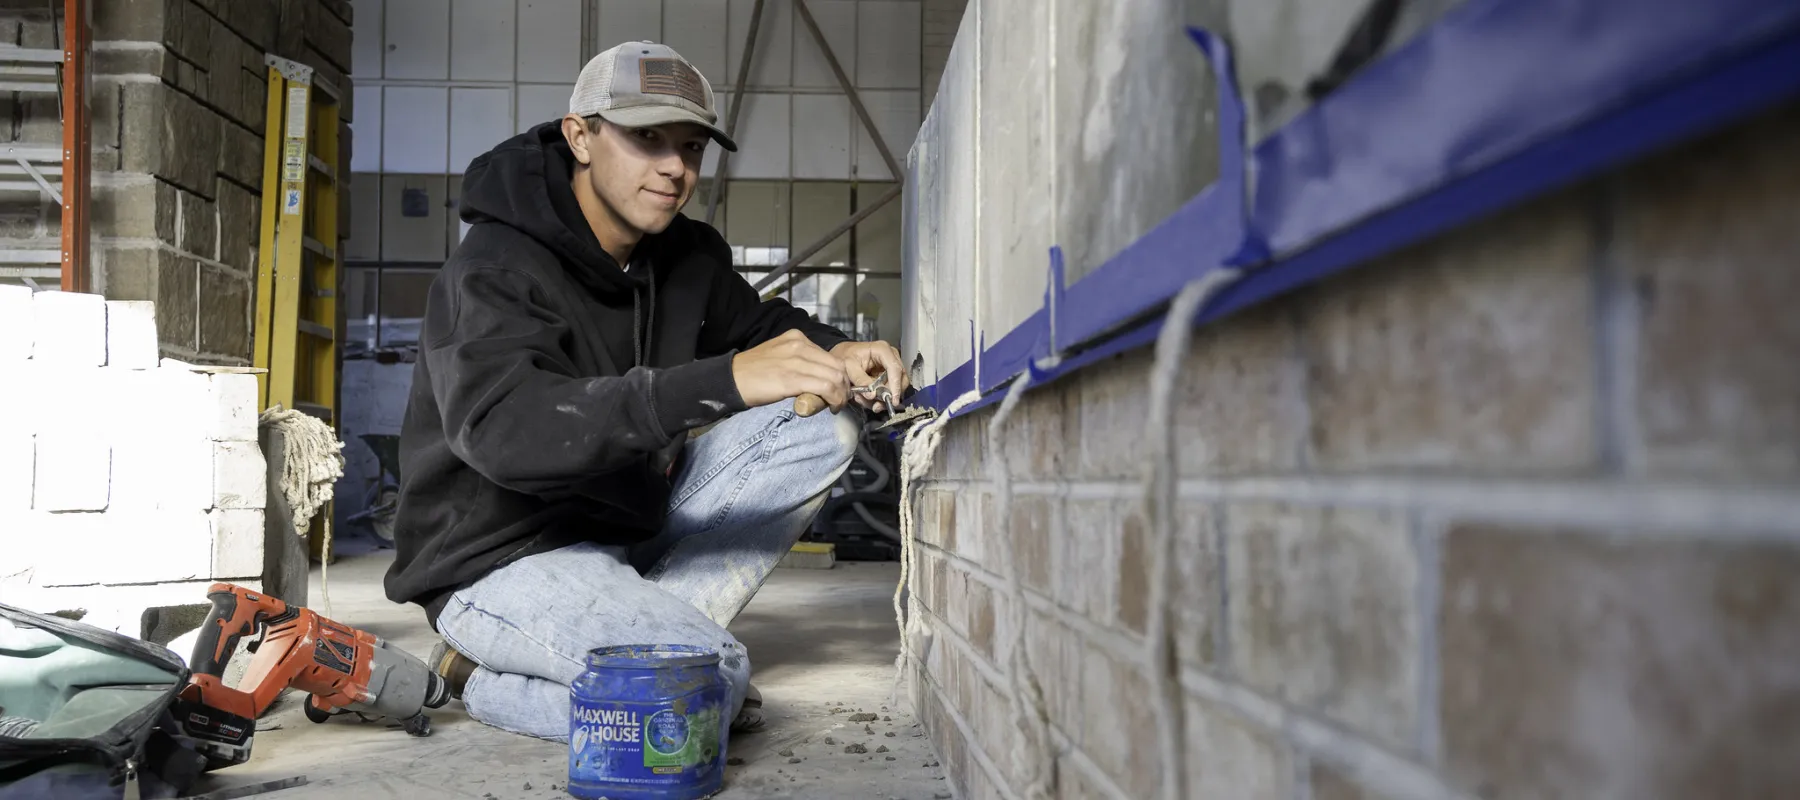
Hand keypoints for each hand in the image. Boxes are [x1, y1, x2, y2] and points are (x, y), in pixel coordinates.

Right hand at [731, 330, 850, 410]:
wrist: (730, 379)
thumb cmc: (753, 372)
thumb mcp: (780, 356)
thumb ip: (801, 360)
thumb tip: (822, 376)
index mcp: (796, 337)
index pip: (831, 356)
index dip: (840, 374)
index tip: (839, 389)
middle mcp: (799, 345)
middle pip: (837, 365)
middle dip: (844, 385)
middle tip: (840, 400)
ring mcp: (796, 360)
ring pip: (835, 376)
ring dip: (841, 394)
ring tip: (835, 405)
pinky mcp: (792, 378)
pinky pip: (825, 387)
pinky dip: (833, 398)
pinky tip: (830, 406)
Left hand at [830, 340, 910, 412]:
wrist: (843, 356)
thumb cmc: (845, 356)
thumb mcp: (849, 367)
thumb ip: (861, 380)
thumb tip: (872, 395)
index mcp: (882, 350)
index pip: (895, 368)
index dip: (895, 386)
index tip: (892, 401)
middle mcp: (891, 357)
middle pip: (901, 379)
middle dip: (889, 395)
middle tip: (876, 406)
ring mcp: (892, 367)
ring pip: (896, 388)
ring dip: (882, 399)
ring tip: (864, 401)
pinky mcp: (889, 376)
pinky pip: (889, 391)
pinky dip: (878, 398)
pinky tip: (865, 398)